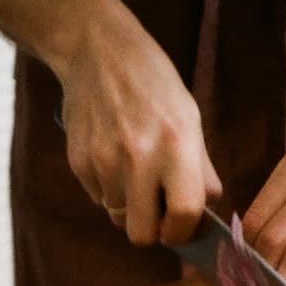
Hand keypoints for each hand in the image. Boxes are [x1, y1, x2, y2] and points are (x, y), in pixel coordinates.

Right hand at [56, 0, 220, 244]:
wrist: (98, 51)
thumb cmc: (153, 85)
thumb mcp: (190, 119)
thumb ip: (201, 171)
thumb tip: (206, 214)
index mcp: (177, 147)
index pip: (184, 215)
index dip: (183, 232)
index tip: (180, 228)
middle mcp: (139, 158)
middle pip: (141, 234)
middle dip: (151, 229)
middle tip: (156, 211)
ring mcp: (104, 161)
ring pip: (117, 218)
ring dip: (129, 207)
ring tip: (134, 174)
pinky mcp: (79, 162)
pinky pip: (98, 198)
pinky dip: (108, 189)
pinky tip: (113, 158)